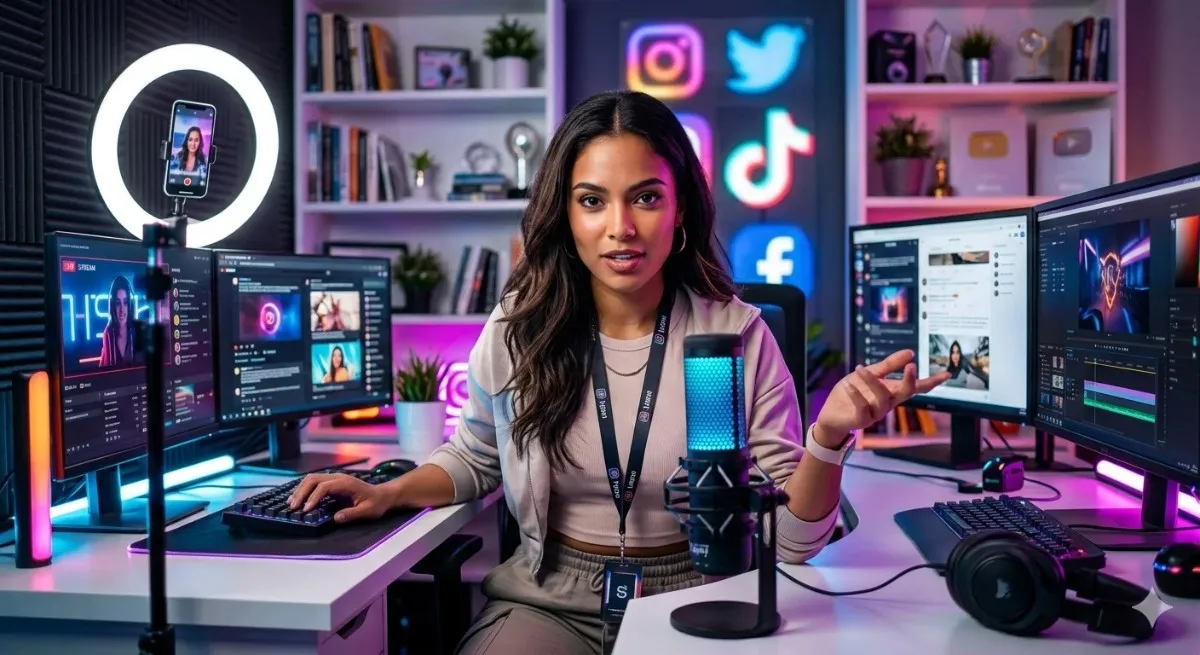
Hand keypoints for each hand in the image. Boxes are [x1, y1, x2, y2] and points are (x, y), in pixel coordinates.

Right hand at [287, 473, 391, 522]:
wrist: (383, 495)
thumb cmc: (376, 503)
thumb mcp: (368, 511)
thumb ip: (352, 514)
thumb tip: (335, 518)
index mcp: (346, 483)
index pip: (324, 486)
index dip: (313, 497)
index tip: (305, 510)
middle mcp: (338, 477)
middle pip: (314, 479)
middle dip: (301, 492)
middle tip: (292, 506)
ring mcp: (335, 478)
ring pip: (312, 479)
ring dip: (300, 489)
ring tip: (291, 502)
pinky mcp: (332, 482)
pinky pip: (315, 482)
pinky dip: (304, 489)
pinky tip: (298, 498)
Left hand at [814, 350, 950, 446]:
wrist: (831, 413)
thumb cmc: (853, 393)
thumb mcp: (871, 374)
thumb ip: (889, 365)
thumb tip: (911, 352)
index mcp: (892, 391)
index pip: (916, 387)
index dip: (932, 382)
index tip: (947, 374)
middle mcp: (887, 403)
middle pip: (905, 394)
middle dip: (909, 381)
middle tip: (910, 366)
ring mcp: (875, 413)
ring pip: (882, 399)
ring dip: (872, 382)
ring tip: (860, 368)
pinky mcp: (860, 420)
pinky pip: (862, 409)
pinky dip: (856, 396)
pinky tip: (849, 385)